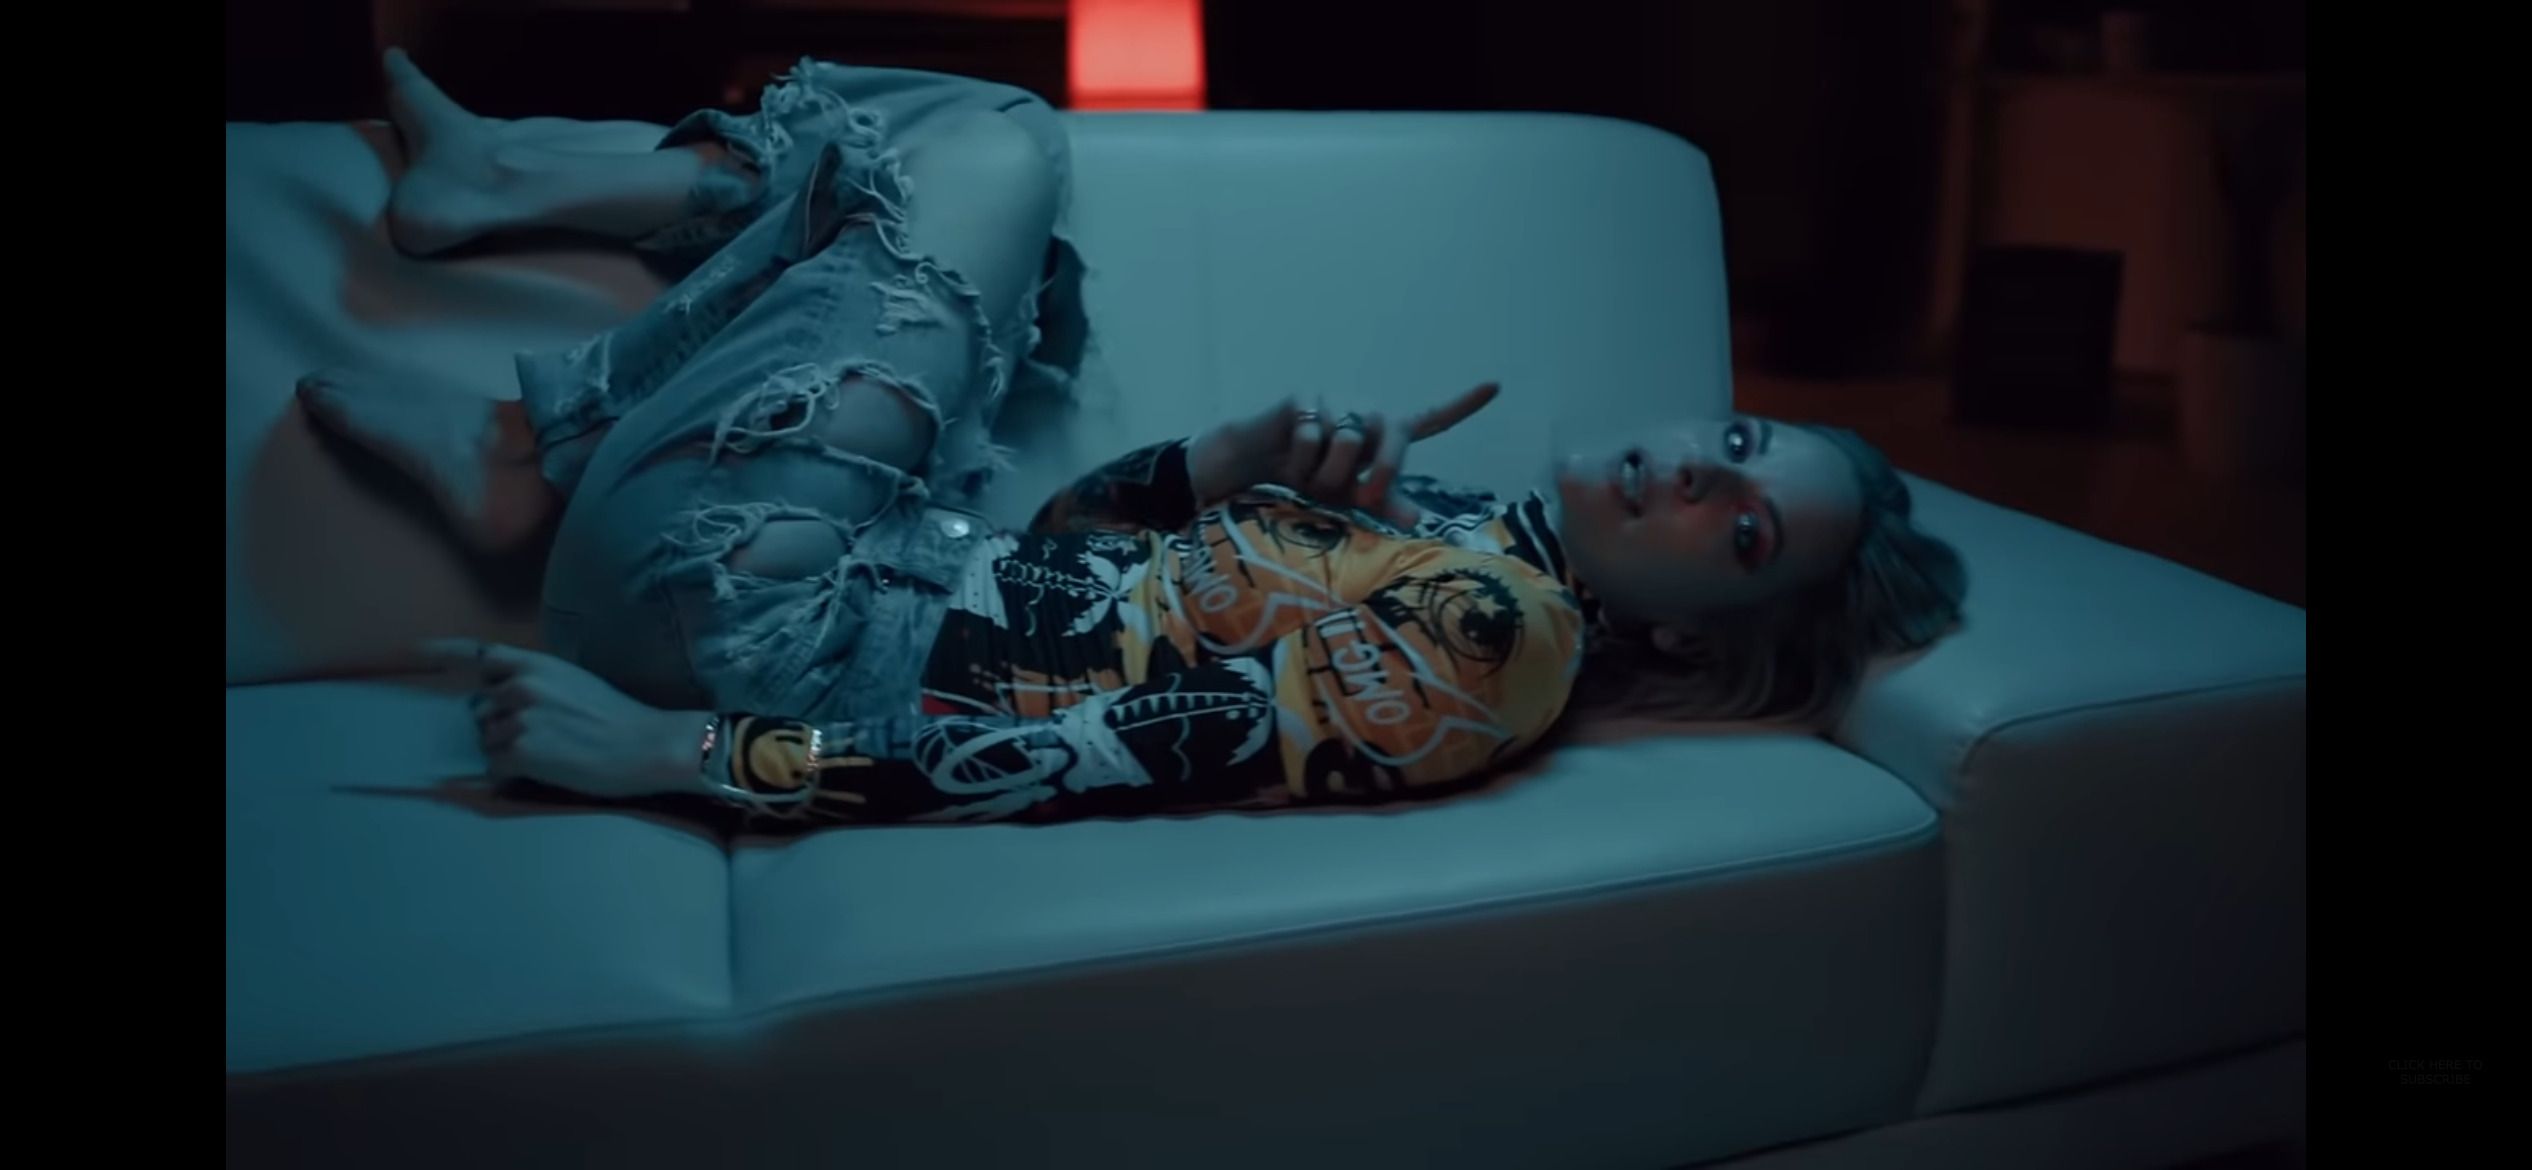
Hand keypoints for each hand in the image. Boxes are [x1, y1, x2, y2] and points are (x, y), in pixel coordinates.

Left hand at [422, 639, 708, 799]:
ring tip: (551, 754)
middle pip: (480, 711)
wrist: (647, 744)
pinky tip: (547, 768)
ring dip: (509, 751)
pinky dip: (513, 772)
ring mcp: (519, 718)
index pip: (480, 654)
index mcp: (536, 664)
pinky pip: (496, 766)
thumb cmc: (618, 717)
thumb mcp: (575, 682)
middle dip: (499, 726)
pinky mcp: (522, 751)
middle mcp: (520, 686)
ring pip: (487, 741)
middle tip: (542, 738)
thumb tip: (502, 702)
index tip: (414, 649)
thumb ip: (536, 683)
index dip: (443, 653)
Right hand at [1189, 382, 1499, 526]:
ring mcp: (1334, 401)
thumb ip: (1383, 504)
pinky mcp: (1303, 399)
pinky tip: (1288, 460)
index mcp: (1384, 433)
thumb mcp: (1348, 500)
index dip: (1462, 404)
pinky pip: (1313, 436)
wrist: (1252, 468)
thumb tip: (1420, 521)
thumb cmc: (1306, 481)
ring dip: (1327, 472)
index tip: (1495, 386)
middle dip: (1372, 475)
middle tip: (1350, 496)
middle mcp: (1365, 411)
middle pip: (1387, 439)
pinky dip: (1302, 460)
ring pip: (1348, 441)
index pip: (1430, 418)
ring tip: (1308, 477)